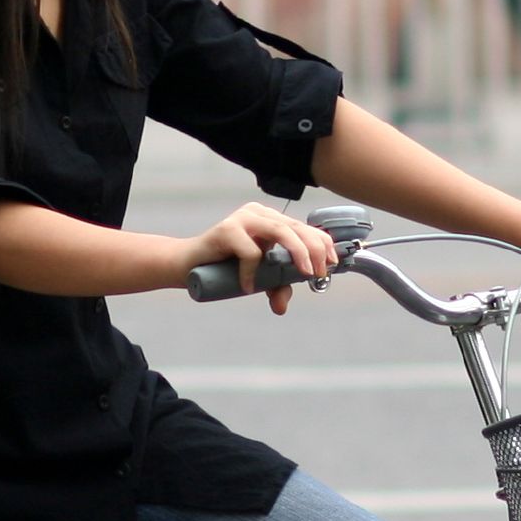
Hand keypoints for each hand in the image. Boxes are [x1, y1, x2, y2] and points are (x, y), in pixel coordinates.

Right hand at [181, 202, 338, 316]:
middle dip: (315, 250)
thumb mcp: (257, 278)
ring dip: (298, 254)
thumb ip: (274, 286)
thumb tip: (283, 307)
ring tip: (304, 275)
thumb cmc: (225, 269)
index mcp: (270, 219)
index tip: (333, 263)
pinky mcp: (227, 229)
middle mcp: (258, 213)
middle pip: (296, 228)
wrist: (188, 267)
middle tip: (319, 274)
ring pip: (282, 232)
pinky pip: (251, 252)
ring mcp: (243, 218)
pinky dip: (253, 273)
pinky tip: (246, 287)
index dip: (322, 242)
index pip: (303, 226)